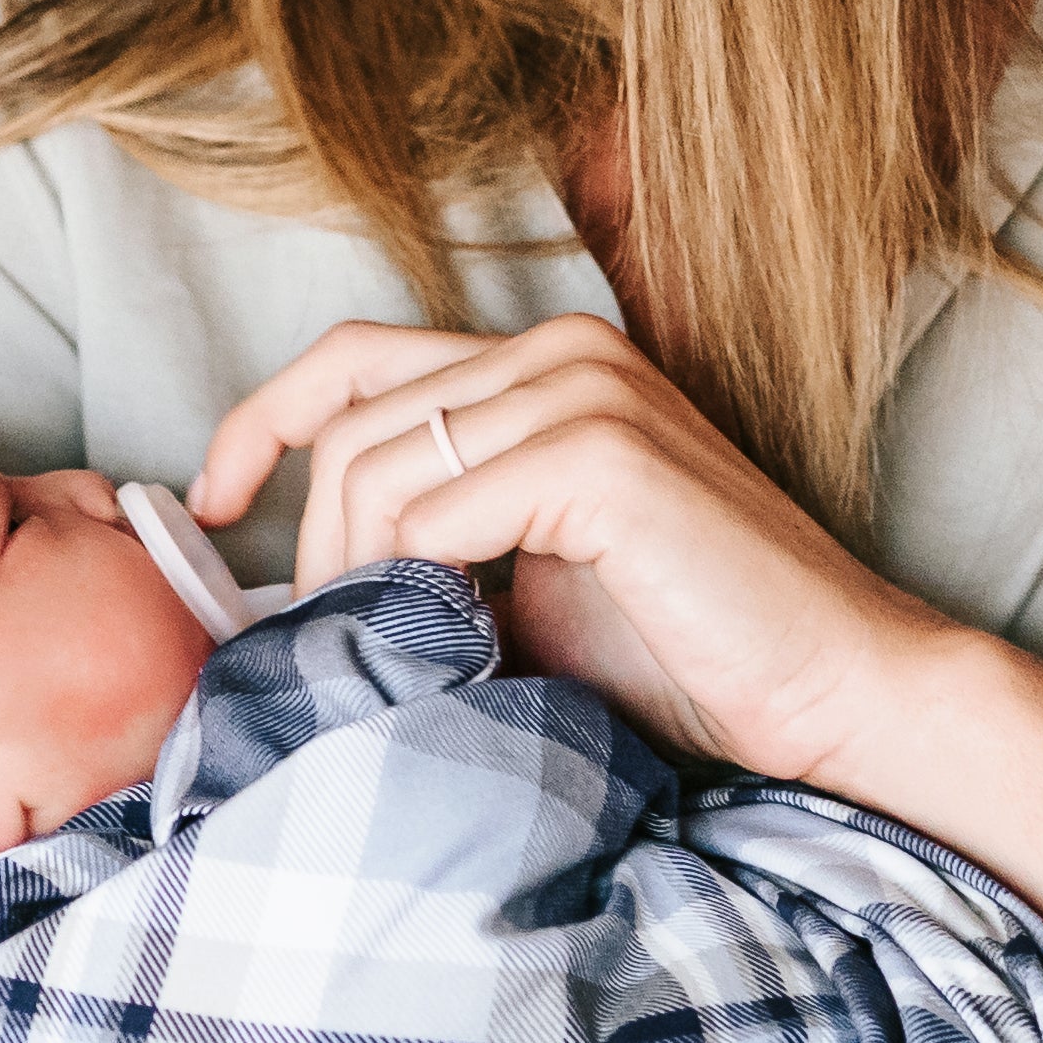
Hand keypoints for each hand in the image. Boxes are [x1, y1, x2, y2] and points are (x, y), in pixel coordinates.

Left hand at [190, 316, 952, 790]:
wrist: (831, 692)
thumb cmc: (689, 655)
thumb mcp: (526, 582)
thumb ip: (432, 544)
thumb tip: (298, 580)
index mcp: (548, 362)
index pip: (354, 357)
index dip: (262, 421)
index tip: (211, 500)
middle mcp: (564, 350)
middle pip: (349, 420)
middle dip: (308, 539)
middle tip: (322, 639)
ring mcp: (586, 390)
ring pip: (378, 468)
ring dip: (354, 575)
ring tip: (391, 656)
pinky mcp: (603, 454)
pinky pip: (436, 513)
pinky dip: (412, 587)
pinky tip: (449, 647)